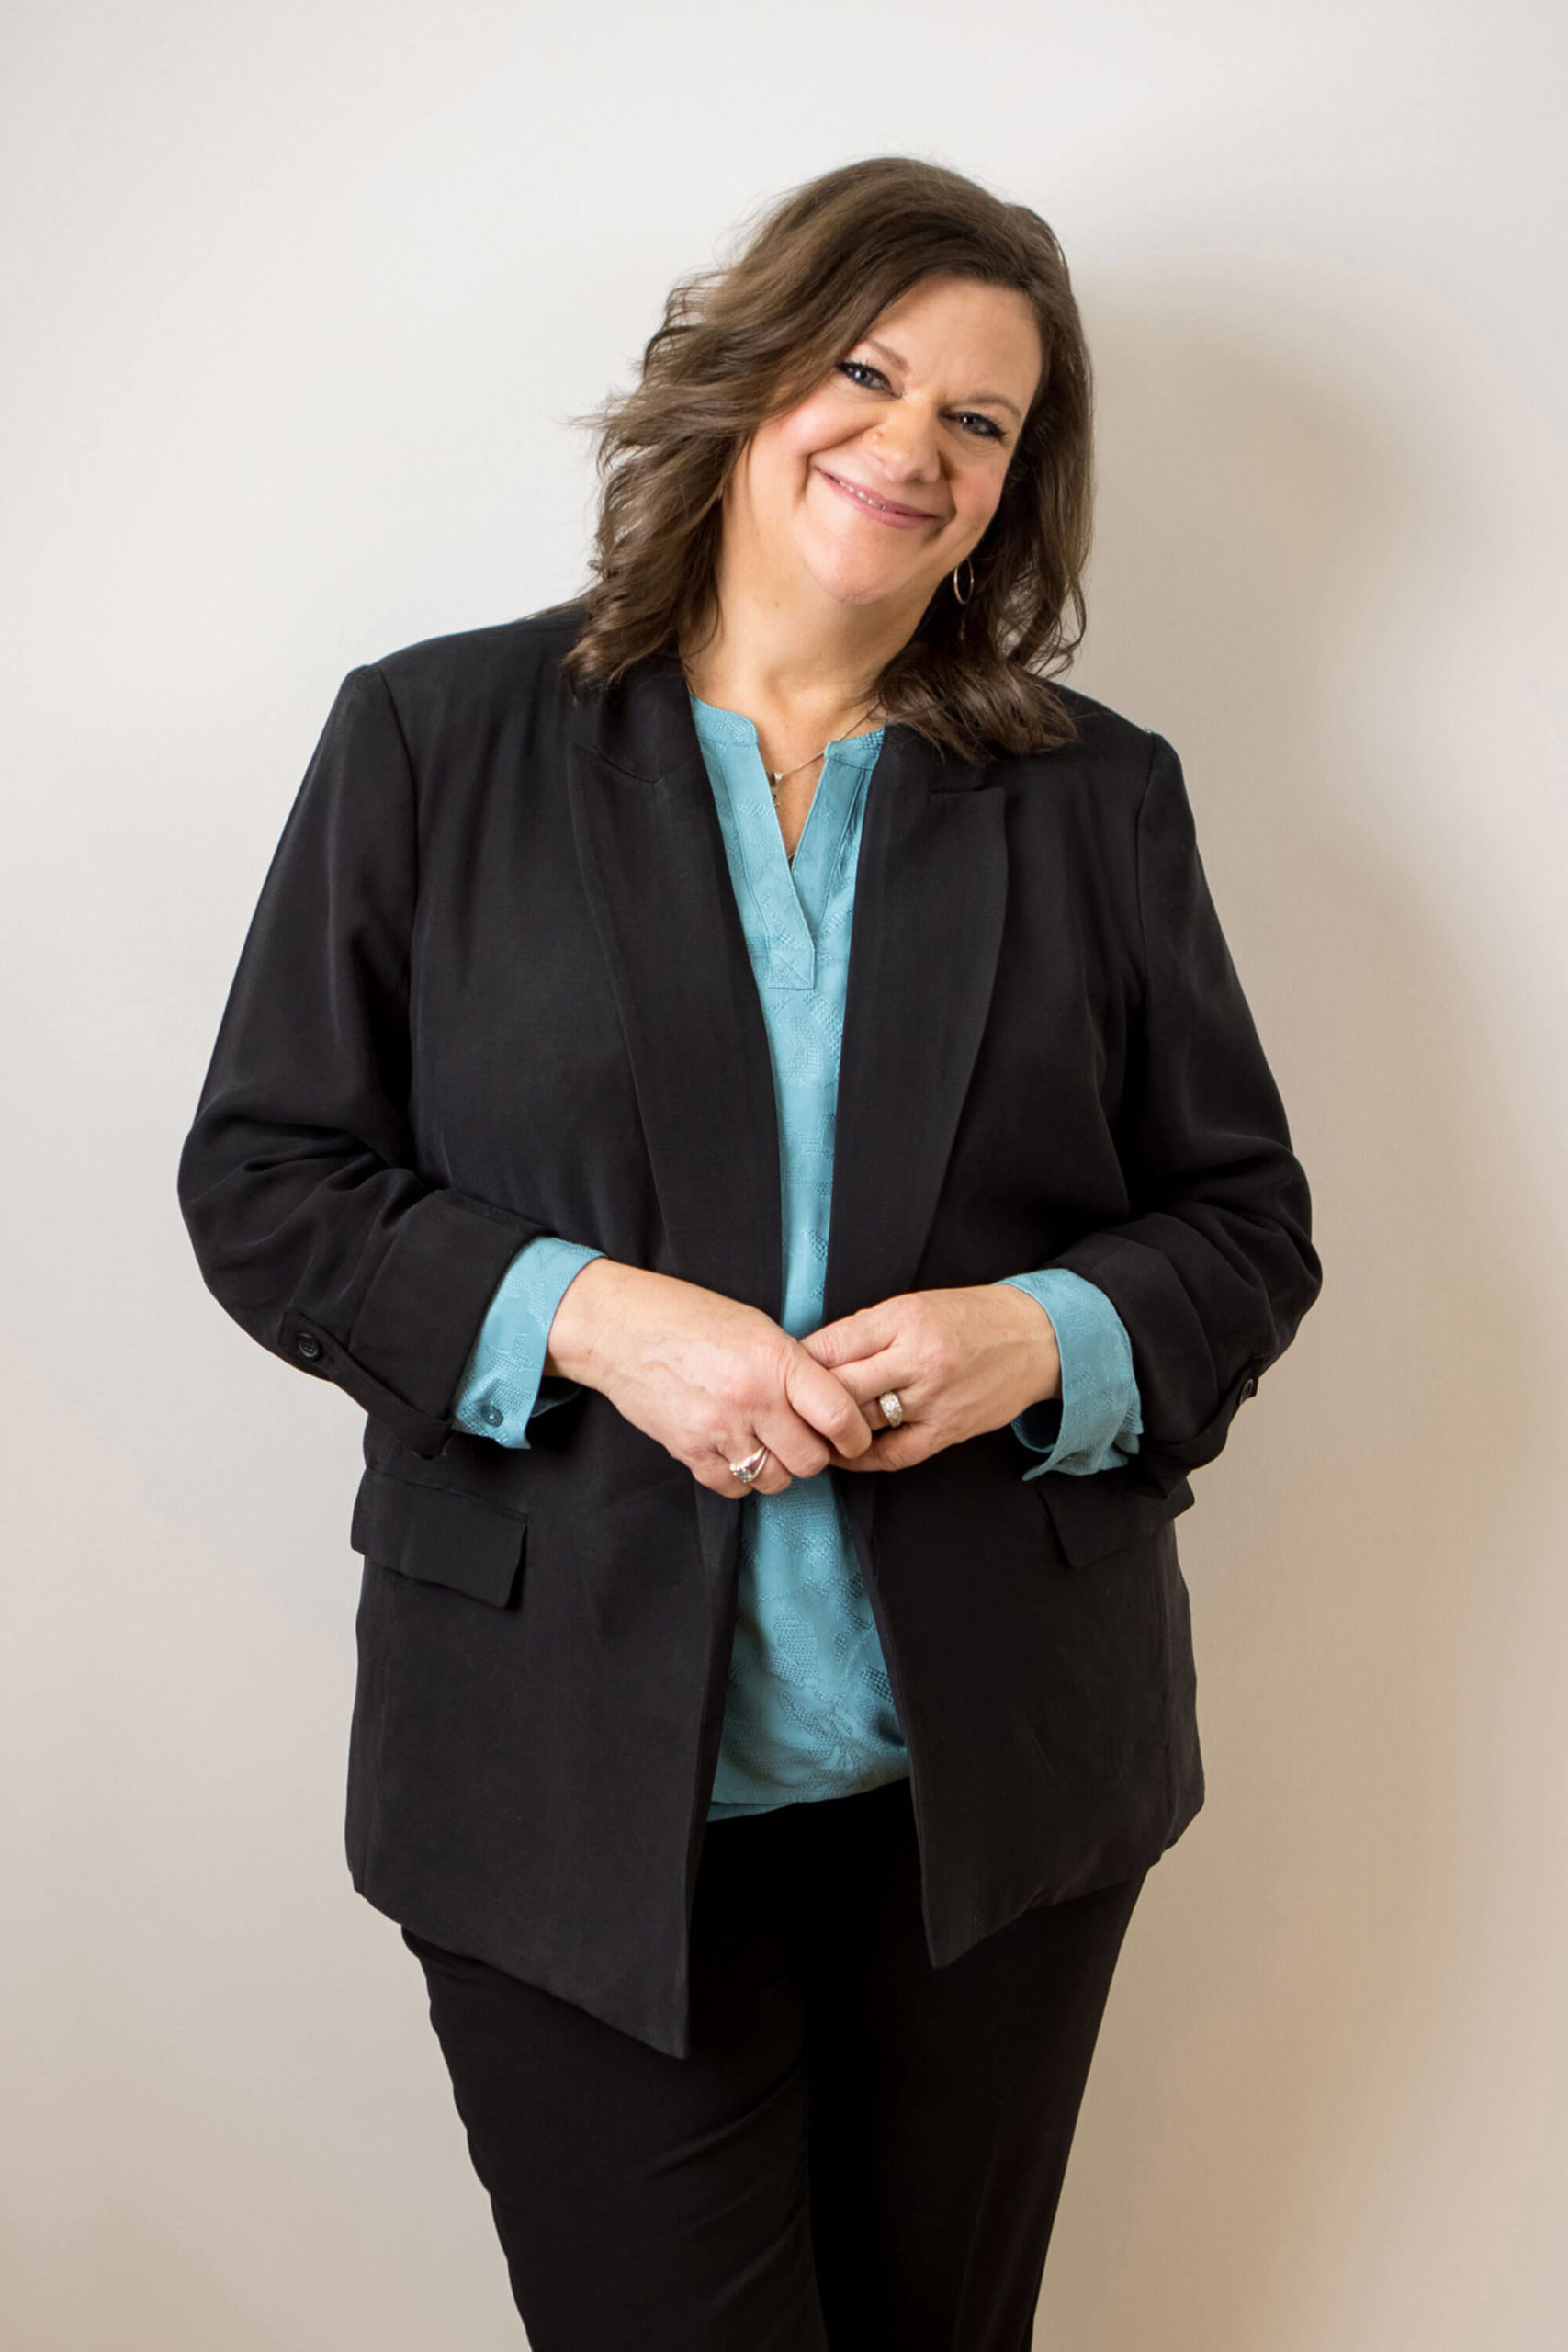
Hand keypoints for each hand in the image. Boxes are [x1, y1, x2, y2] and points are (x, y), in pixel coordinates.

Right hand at [544, 1259, 875, 1496]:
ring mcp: (718, 1430)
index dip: (856, 1436)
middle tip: (803, 1437)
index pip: (838, 1417)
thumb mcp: (757, 1327)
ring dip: (778, 1466)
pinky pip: (735, 1486)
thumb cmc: (690, 1318)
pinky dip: (741, 1475)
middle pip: (810, 1460)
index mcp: (776, 1360)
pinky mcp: (689, 1452)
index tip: (855, 1438)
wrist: (619, 1329)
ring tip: (764, 1440)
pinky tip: (734, 1447)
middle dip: (814, 1453)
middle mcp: (751, 1400)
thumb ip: (795, 1368)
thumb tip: (830, 1407)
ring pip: (774, 1479)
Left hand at [797, 1285, 1060, 1471]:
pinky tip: (841, 1454)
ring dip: (828, 1430)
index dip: (798, 1362)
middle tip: (781, 1406)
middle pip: (840, 1388)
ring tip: (804, 1431)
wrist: (1036, 1339)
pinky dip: (860, 1459)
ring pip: (862, 1423)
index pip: (832, 1345)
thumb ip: (866, 1331)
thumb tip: (812, 1355)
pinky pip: (893, 1455)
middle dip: (804, 1400)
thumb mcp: (915, 1305)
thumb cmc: (969, 1317)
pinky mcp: (948, 1431)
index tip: (779, 1371)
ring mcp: (934, 1400)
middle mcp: (919, 1360)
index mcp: (905, 1319)